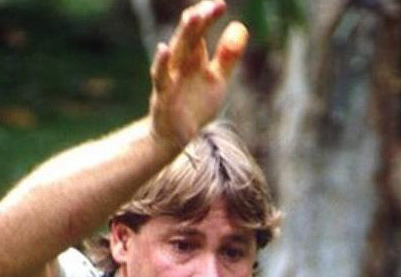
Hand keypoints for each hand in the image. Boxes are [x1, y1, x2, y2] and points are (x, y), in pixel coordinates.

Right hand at [148, 0, 247, 148]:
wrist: (174, 139)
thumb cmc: (194, 107)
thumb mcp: (217, 80)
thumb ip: (228, 56)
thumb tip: (240, 26)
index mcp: (193, 60)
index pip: (201, 33)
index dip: (210, 19)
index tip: (220, 4)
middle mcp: (180, 65)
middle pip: (190, 38)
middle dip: (199, 21)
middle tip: (211, 5)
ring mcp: (170, 80)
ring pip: (176, 53)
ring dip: (184, 34)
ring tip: (193, 15)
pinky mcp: (162, 97)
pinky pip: (160, 78)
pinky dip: (161, 64)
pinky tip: (163, 49)